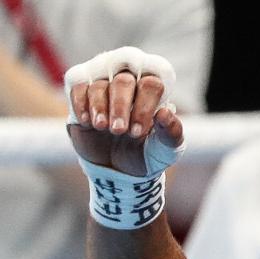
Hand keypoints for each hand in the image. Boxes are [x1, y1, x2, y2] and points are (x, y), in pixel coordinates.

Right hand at [65, 48, 183, 176]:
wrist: (119, 168)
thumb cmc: (147, 152)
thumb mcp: (165, 148)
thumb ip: (172, 132)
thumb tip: (164, 113)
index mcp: (154, 92)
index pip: (152, 83)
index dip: (144, 105)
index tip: (139, 131)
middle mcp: (130, 83)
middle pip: (124, 81)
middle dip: (120, 106)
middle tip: (119, 131)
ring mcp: (105, 86)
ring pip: (99, 84)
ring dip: (100, 107)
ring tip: (102, 127)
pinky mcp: (82, 93)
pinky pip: (78, 87)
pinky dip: (82, 104)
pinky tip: (88, 122)